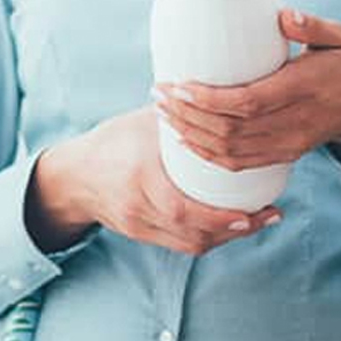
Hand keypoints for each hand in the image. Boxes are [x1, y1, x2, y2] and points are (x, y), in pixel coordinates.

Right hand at [26, 107, 281, 255]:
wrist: (71, 176)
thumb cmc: (113, 142)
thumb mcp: (143, 123)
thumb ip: (182, 115)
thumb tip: (224, 95)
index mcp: (139, 176)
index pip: (182, 209)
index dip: (220, 218)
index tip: (252, 213)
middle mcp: (138, 207)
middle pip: (194, 234)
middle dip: (236, 230)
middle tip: (269, 216)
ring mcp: (139, 226)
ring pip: (191, 244)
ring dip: (228, 237)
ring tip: (257, 221)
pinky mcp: (142, 236)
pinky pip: (182, 244)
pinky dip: (210, 237)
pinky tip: (231, 227)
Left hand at [154, 9, 340, 178]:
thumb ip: (313, 26)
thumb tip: (284, 16)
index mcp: (304, 90)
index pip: (250, 102)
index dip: (210, 100)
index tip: (180, 85)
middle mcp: (294, 123)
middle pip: (232, 130)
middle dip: (189, 116)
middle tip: (160, 94)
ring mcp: (289, 144)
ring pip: (231, 151)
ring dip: (192, 135)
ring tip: (164, 113)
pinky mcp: (284, 155)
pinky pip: (240, 163)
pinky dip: (209, 154)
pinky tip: (187, 138)